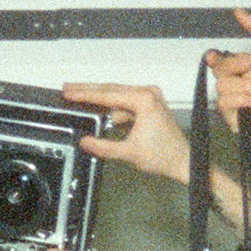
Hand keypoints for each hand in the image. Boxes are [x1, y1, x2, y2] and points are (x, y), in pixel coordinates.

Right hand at [61, 83, 190, 184]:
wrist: (183, 161)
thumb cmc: (162, 156)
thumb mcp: (128, 153)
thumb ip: (104, 147)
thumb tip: (84, 141)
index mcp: (144, 100)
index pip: (108, 95)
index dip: (86, 94)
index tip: (69, 92)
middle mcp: (147, 93)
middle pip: (111, 89)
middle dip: (88, 90)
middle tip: (67, 88)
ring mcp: (149, 98)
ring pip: (117, 96)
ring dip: (98, 99)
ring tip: (77, 98)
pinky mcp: (148, 105)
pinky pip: (125, 104)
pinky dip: (111, 108)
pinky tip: (96, 110)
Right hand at [207, 9, 250, 144]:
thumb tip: (239, 12)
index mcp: (248, 66)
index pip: (223, 60)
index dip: (214, 58)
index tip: (213, 56)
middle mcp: (240, 82)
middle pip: (219, 70)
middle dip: (236, 67)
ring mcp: (235, 100)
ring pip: (221, 86)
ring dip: (244, 87)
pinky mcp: (231, 116)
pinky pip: (223, 103)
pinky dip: (241, 100)